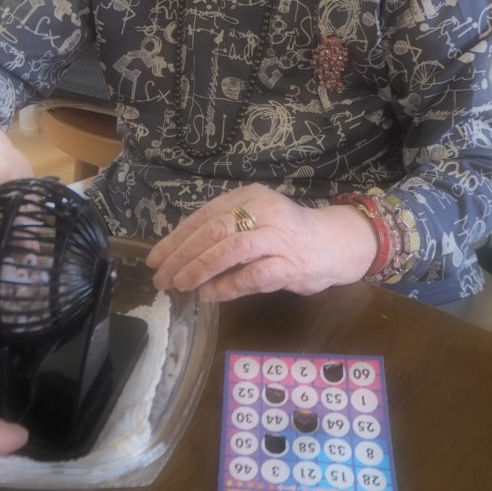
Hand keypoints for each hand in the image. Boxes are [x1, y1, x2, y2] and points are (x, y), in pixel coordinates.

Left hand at [146, 185, 376, 300]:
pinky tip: (209, 295)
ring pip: (231, 250)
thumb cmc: (287, 233)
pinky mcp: (291, 263)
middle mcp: (262, 211)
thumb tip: (180, 251)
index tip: (155, 258)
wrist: (335, 243)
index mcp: (248, 196)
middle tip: (161, 276)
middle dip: (182, 255)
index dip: (177, 238)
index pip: (204, 216)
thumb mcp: (254, 220)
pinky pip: (253, 275)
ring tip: (180, 285)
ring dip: (200, 268)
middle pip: (213, 231)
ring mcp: (278, 237)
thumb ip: (224, 230)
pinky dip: (227, 286)